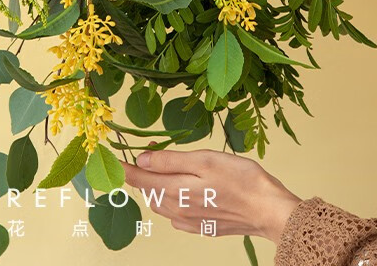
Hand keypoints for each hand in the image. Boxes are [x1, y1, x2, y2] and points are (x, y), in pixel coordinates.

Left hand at [119, 143, 302, 242]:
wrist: (269, 210)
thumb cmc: (241, 179)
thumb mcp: (204, 159)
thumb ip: (170, 160)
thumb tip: (141, 159)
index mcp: (176, 191)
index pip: (138, 178)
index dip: (122, 166)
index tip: (107, 156)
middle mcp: (177, 210)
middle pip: (148, 190)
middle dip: (141, 171)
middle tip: (148, 149)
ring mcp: (189, 222)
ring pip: (160, 202)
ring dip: (155, 184)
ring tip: (163, 165)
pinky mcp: (201, 227)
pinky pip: (175, 213)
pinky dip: (171, 199)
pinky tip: (183, 187)